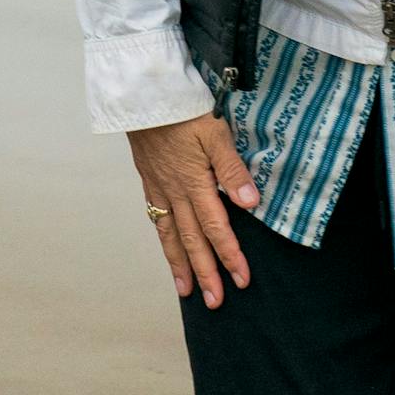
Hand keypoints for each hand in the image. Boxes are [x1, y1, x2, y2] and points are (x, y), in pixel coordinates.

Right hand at [126, 114, 259, 308]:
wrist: (143, 92)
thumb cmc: (183, 108)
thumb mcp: (214, 131)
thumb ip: (232, 167)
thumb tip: (250, 202)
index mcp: (194, 182)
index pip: (216, 228)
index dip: (230, 255)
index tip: (242, 280)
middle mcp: (175, 191)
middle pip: (192, 240)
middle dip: (205, 273)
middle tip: (215, 302)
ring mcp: (159, 187)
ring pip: (171, 235)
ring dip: (180, 265)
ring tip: (186, 291)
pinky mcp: (149, 178)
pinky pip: (157, 217)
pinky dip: (164, 238)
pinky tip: (168, 248)